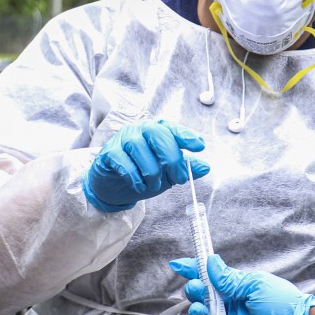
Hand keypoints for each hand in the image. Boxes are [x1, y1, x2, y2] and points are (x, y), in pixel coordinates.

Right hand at [83, 120, 208, 212]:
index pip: (172, 128)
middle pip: (157, 134)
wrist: (113, 186)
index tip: (199, 146)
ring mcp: (123, 139)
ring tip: (154, 186)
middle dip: (171, 157)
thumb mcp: (168, 173)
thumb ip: (185, 168)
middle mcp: (140, 130)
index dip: (186, 135)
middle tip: (179, 178)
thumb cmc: (142, 174)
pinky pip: (123, 161)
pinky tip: (139, 186)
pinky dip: (134, 176)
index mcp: (158, 131)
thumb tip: (205, 167)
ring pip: (139, 147)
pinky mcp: (109, 152)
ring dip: (151, 171)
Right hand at [169, 255, 314, 314]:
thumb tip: (209, 262)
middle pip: (204, 299)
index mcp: (238, 290)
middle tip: (196, 288)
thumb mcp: (255, 285)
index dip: (194, 271)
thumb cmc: (283, 303)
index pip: (211, 279)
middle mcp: (233, 308)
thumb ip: (229, 279)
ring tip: (199, 309)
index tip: (178, 265)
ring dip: (196, 312)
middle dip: (195, 291)